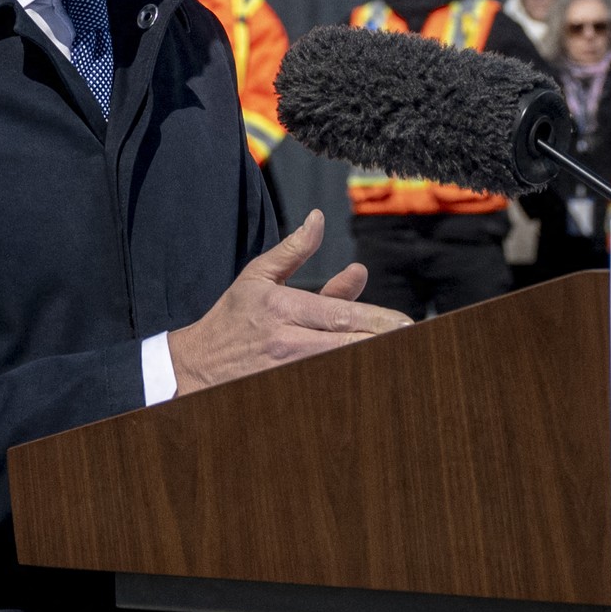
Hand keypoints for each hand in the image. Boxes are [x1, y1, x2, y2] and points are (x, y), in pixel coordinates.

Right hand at [163, 210, 412, 395]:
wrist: (194, 368)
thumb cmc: (232, 318)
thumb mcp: (257, 276)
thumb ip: (293, 250)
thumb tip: (318, 219)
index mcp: (282, 307)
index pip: (339, 314)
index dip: (377, 321)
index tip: (407, 324)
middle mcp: (286, 342)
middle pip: (346, 344)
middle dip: (383, 344)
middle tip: (416, 343)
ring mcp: (286, 372)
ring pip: (339, 368)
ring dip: (370, 364)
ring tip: (403, 362)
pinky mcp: (286, 392)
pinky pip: (325, 389)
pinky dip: (349, 384)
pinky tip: (372, 383)